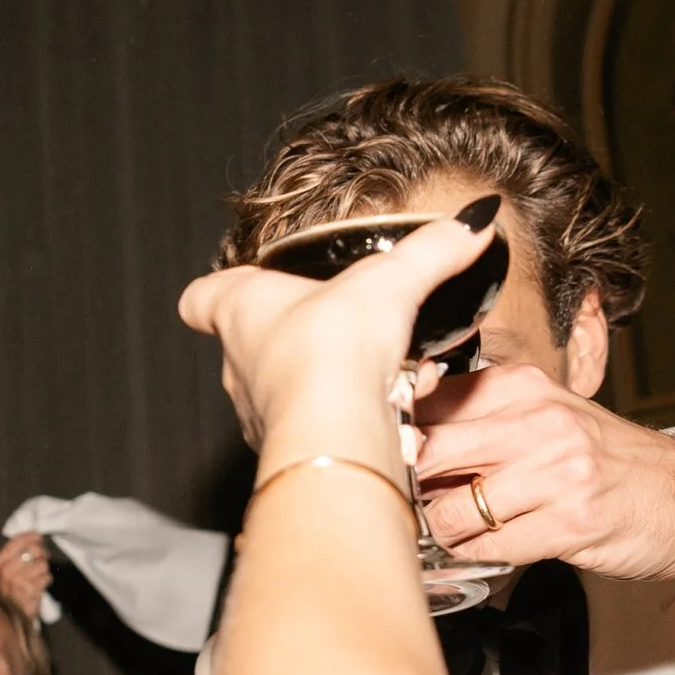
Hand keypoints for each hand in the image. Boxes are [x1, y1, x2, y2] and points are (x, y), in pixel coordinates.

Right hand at [0, 533, 51, 618]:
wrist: (12, 616)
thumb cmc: (13, 590)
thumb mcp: (7, 569)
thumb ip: (18, 552)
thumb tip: (36, 535)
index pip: (18, 540)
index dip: (32, 536)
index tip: (39, 537)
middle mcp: (6, 570)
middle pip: (34, 550)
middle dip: (42, 554)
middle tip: (42, 559)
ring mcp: (18, 581)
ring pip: (43, 564)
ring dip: (44, 571)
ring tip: (37, 578)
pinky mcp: (30, 591)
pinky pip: (47, 577)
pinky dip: (46, 582)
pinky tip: (38, 588)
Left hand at [180, 216, 488, 452]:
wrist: (335, 432)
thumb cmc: (334, 349)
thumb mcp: (393, 281)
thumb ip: (433, 251)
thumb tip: (472, 222)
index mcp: (242, 311)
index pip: (202, 297)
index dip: (218, 288)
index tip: (236, 283)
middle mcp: (238, 364)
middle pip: (247, 344)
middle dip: (295, 337)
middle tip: (337, 328)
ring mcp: (257, 413)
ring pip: (285, 391)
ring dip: (325, 382)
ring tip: (378, 372)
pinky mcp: (288, 452)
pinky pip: (314, 430)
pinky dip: (345, 420)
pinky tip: (387, 411)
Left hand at [412, 363, 674, 586]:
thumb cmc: (608, 461)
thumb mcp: (545, 417)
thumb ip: (480, 421)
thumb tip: (399, 442)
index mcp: (521, 386)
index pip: (425, 403)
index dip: (397, 440)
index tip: (391, 458)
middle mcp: (537, 420)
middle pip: (427, 453)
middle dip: (411, 487)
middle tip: (415, 503)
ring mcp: (556, 472)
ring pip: (450, 510)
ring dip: (444, 531)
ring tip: (462, 530)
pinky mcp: (570, 522)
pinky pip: (489, 547)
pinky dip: (479, 555)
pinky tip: (494, 547)